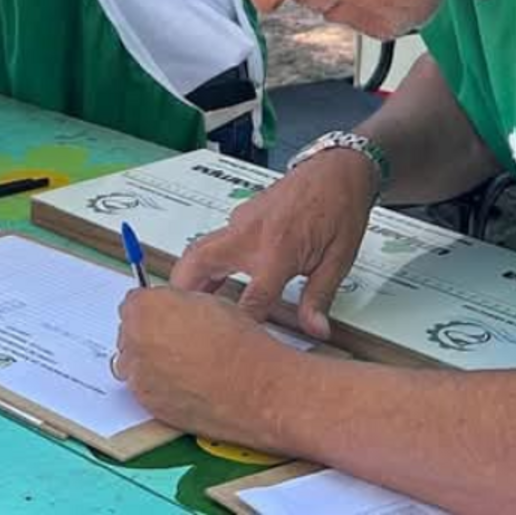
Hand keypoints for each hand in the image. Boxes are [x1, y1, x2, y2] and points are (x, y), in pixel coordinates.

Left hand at [117, 286, 289, 444]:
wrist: (256, 389)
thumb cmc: (240, 347)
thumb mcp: (208, 301)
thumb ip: (175, 302)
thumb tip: (169, 308)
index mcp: (148, 308)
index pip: (133, 302)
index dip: (153, 309)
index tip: (162, 315)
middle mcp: (136, 340)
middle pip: (129, 331)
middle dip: (148, 334)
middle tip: (177, 341)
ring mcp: (139, 373)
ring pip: (132, 362)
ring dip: (149, 360)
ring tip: (183, 363)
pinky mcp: (147, 401)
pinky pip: (142, 388)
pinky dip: (156, 385)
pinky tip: (184, 382)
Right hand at [168, 147, 375, 339]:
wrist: (336, 169)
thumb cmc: (340, 209)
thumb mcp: (338, 260)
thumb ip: (319, 297)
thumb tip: (315, 330)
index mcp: (278, 250)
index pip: (251, 299)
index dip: (240, 326)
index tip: (230, 346)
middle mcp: (251, 235)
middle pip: (200, 262)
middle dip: (182, 291)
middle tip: (175, 318)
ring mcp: (240, 223)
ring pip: (199, 250)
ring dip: (189, 277)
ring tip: (186, 306)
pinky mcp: (239, 217)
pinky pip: (213, 242)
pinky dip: (205, 264)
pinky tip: (213, 283)